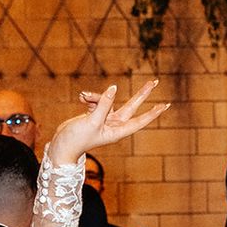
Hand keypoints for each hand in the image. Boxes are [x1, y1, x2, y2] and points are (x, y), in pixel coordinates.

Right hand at [47, 80, 169, 165]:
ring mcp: (105, 120)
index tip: (164, 106)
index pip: (139, 121)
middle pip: (132, 106)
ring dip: (97, 96)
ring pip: (108, 100)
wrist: (61, 145)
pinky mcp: (95, 115)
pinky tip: (81, 98)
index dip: (152, 113)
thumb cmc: (77, 139)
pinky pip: (97, 100)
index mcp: (117, 132)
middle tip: (155, 82)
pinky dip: (90, 97)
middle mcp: (114, 125)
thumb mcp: (91, 120)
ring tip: (83, 97)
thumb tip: (114, 88)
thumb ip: (103, 104)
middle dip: (141, 94)